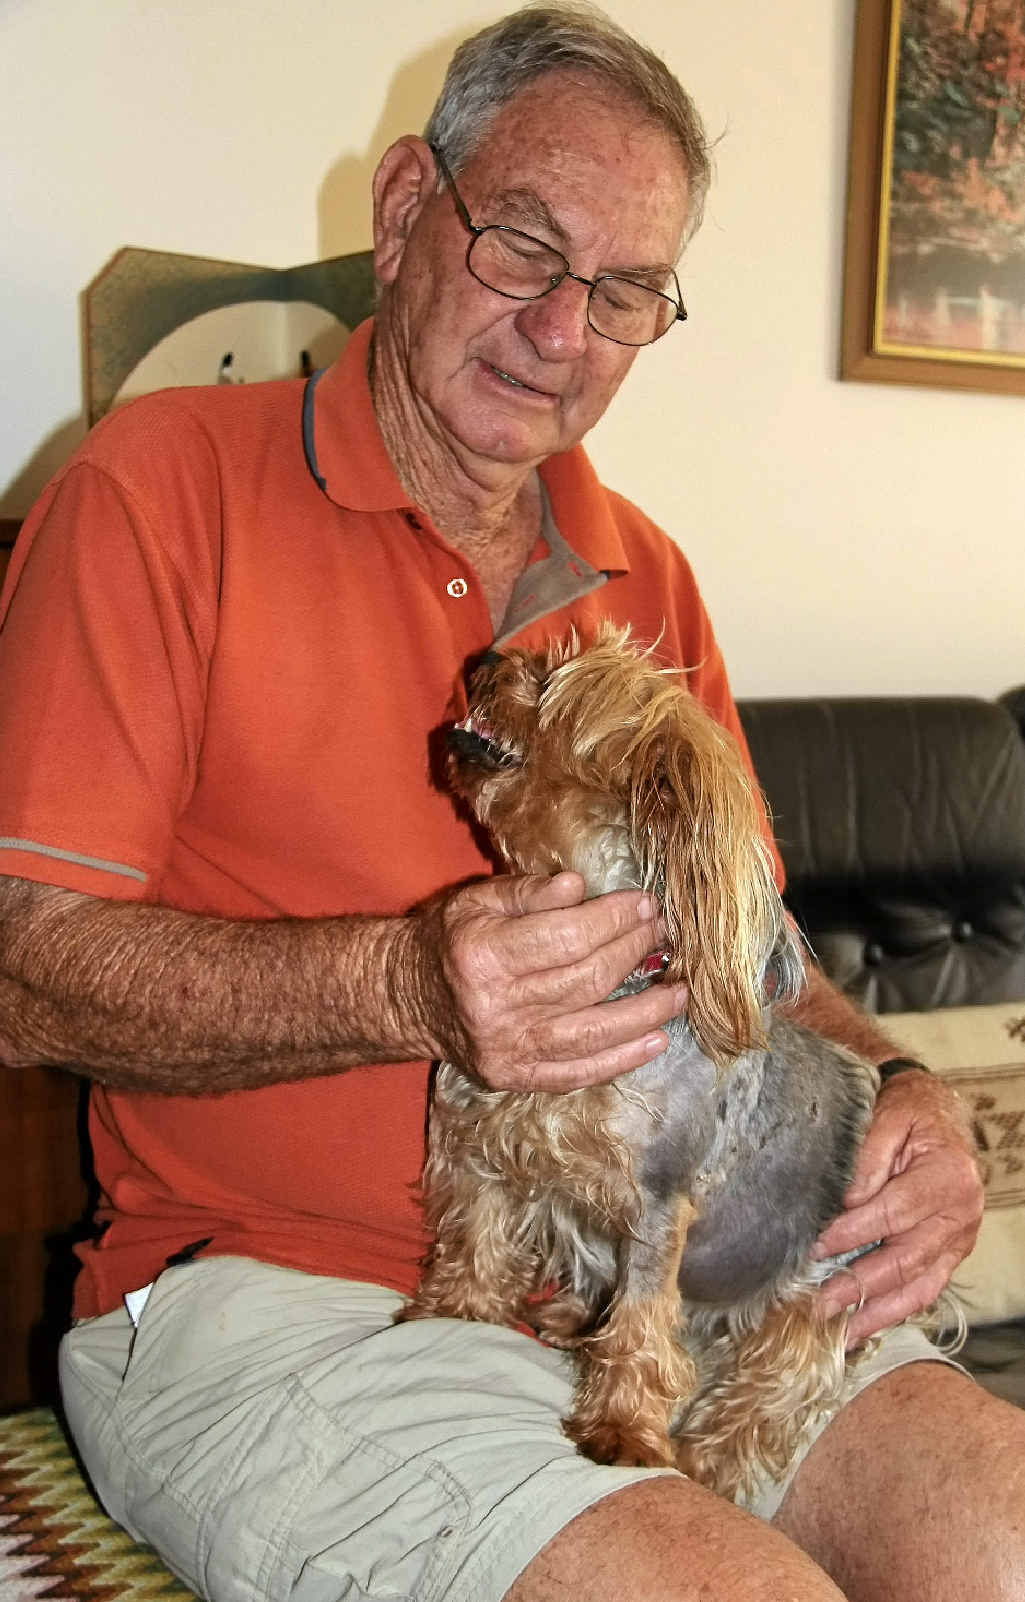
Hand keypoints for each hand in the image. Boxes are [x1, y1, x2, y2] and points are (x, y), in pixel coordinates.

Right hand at [409, 871, 685, 1091]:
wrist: (410, 998)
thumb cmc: (452, 940)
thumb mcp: (477, 900)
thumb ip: (528, 892)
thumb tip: (580, 886)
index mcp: (484, 954)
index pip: (566, 937)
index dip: (614, 920)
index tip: (644, 905)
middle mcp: (496, 1006)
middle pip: (586, 980)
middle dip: (634, 953)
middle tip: (662, 934)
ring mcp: (508, 1048)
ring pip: (592, 1032)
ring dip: (645, 1012)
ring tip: (680, 991)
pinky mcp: (516, 1077)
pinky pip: (579, 1072)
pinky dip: (622, 1058)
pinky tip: (655, 1039)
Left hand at [814, 1069, 982, 1345]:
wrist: (940, 1114)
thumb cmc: (910, 1114)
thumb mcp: (888, 1117)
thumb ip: (868, 1157)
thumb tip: (845, 1201)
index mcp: (948, 1176)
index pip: (894, 1213)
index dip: (853, 1233)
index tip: (815, 1248)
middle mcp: (961, 1214)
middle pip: (906, 1259)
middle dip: (859, 1286)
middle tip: (819, 1306)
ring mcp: (959, 1239)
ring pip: (919, 1286)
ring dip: (877, 1312)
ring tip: (840, 1333)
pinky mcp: (952, 1254)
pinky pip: (926, 1289)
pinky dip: (894, 1311)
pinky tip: (864, 1325)